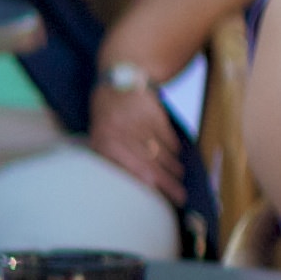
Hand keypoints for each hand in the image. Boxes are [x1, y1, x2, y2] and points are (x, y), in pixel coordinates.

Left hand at [88, 79, 183, 199]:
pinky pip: (169, 139)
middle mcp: (125, 136)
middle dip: (168, 183)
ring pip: (164, 153)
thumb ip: (111, 157)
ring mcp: (142, 125)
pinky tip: (176, 157)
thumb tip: (132, 180)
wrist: (120, 81)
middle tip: (181, 197)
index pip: (133, 169)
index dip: (150, 183)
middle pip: (152, 165)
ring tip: (179, 178)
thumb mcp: (99, 136)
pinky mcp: (157, 116)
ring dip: (174, 168)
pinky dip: (174, 150)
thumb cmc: (106, 116)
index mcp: (106, 144)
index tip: (160, 198)